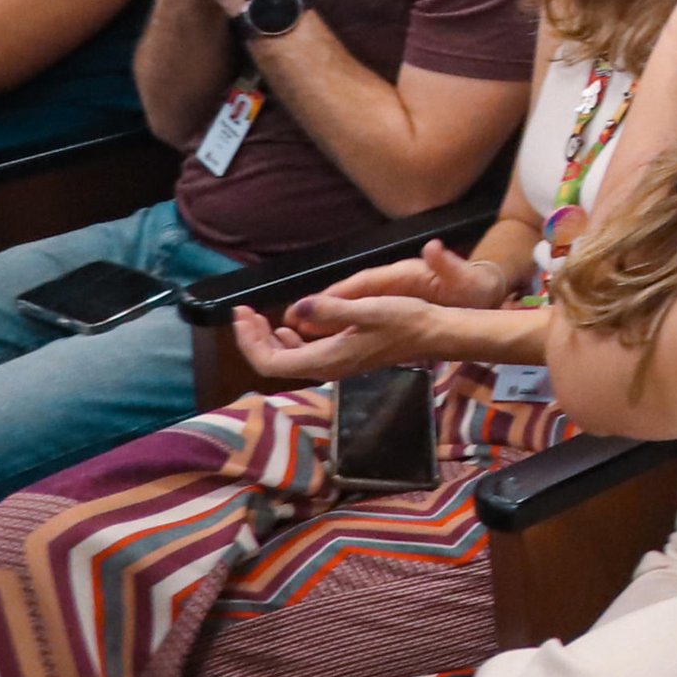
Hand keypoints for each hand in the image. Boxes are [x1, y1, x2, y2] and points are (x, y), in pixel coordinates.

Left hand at [232, 249, 506, 379]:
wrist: (435, 334)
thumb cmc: (405, 320)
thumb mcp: (369, 309)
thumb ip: (330, 310)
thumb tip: (295, 309)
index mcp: (326, 359)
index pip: (270, 362)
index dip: (248, 341)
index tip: (241, 314)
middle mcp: (326, 367)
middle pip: (273, 363)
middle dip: (252, 339)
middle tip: (244, 312)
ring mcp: (335, 365)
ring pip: (286, 360)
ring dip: (267, 340)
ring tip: (258, 317)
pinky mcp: (343, 357)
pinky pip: (303, 355)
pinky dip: (288, 340)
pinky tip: (290, 325)